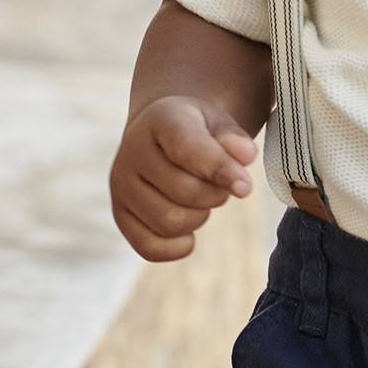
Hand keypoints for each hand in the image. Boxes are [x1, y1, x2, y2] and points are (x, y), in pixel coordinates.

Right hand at [109, 95, 256, 261]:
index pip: (188, 148)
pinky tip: (189, 229)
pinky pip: (150, 248)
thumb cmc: (199, 130)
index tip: (246, 186)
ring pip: (169, 222)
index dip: (220, 169)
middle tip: (220, 185)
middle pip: (184, 192)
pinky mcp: (120, 216)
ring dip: (199, 217)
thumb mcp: (220, 122)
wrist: (163, 136)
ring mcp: (121, 185)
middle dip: (215, 195)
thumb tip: (246, 156)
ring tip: (203, 198)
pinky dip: (178, 246)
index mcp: (160, 119)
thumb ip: (234, 138)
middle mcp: (132, 151)